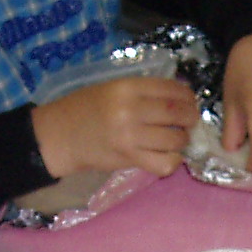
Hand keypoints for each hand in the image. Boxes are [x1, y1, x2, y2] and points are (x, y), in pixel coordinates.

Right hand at [33, 76, 197, 179]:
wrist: (61, 135)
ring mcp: (130, 136)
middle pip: (177, 113)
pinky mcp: (129, 158)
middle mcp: (130, 110)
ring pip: (175, 139)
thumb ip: (143, 91)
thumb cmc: (86, 108)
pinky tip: (169, 156)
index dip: (188, 96)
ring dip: (183, 140)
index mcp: (126, 88)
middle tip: (189, 121)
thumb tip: (180, 95)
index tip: (190, 101)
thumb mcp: (112, 88)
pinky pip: (164, 163)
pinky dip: (173, 160)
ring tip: (178, 138)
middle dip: (190, 118)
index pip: (171, 89)